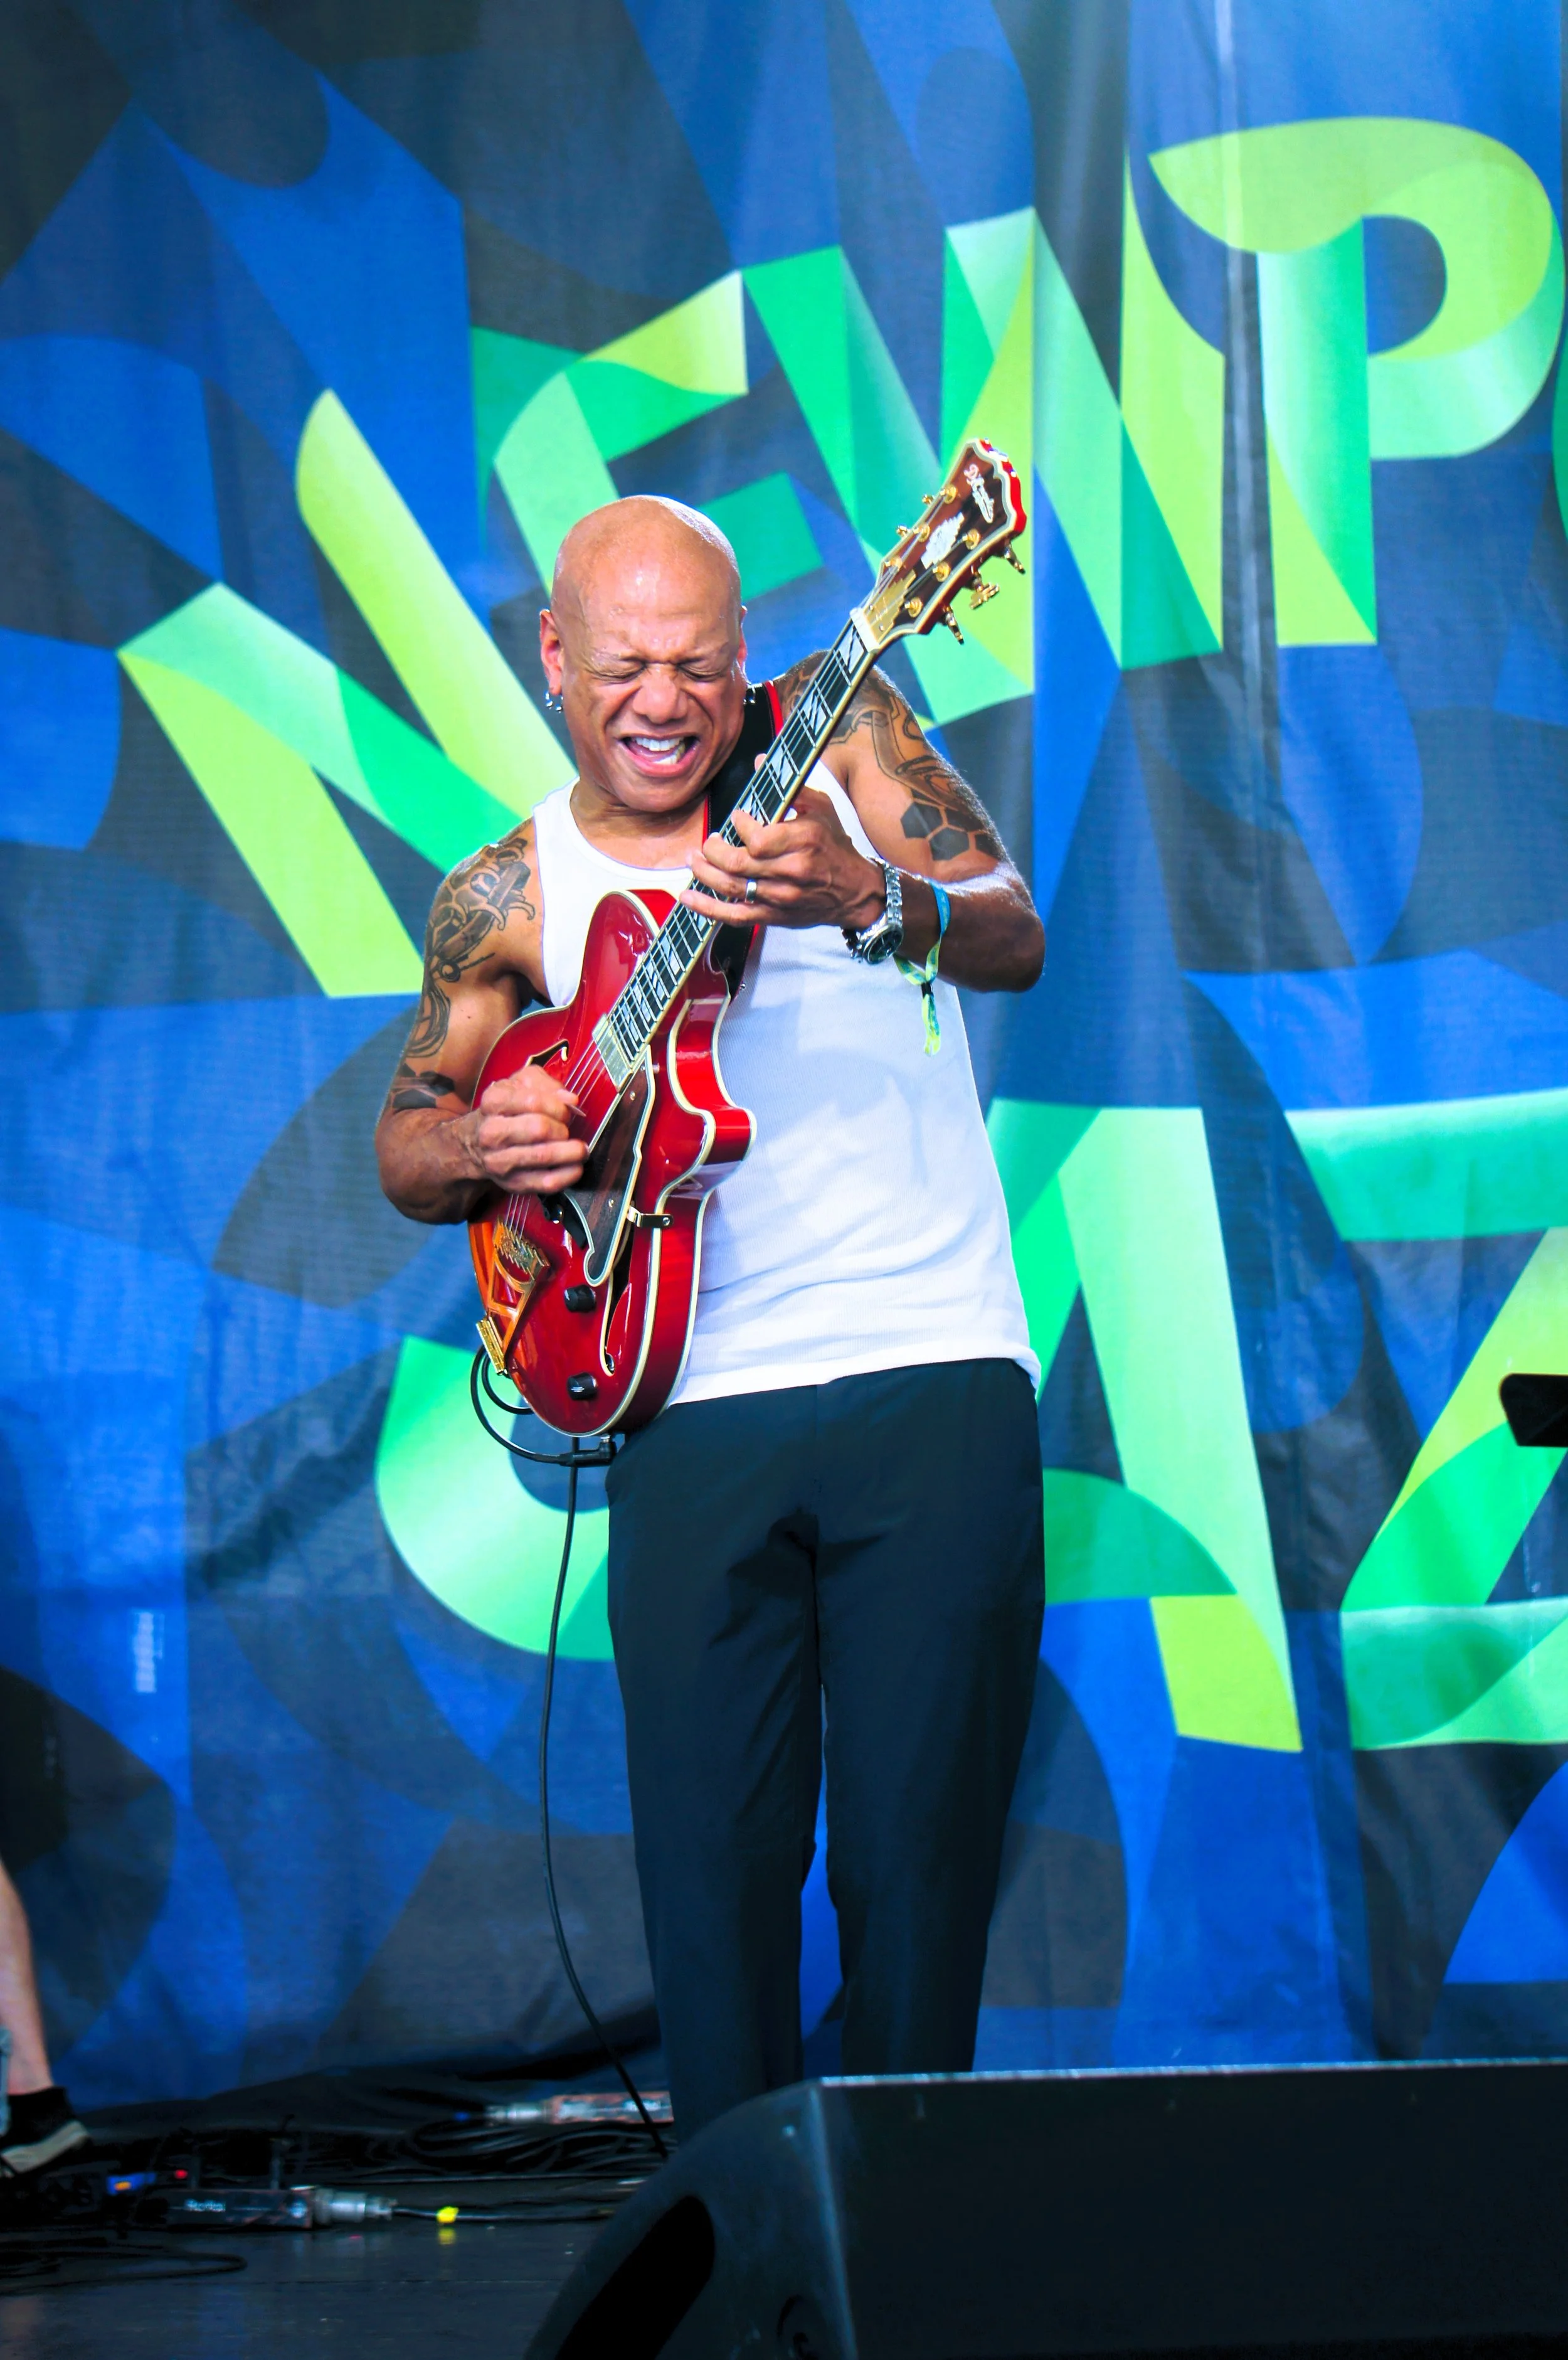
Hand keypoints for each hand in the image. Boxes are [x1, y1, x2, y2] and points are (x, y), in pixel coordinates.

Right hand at [463, 1065, 586, 1194]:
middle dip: (562, 1128)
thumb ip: (546, 1084)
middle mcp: (492, 1132)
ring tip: (580, 1148)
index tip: (566, 1110)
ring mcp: (500, 1161)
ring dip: (571, 1152)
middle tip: (567, 1129)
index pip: (533, 1101)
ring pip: (544, 1156)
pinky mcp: (513, 1183)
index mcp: (494, 1102)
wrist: (474, 1144)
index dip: (557, 1106)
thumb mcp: (519, 1085)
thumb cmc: (504, 1111)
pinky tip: (575, 1166)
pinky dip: (568, 1174)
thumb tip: (570, 1100)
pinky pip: (547, 1182)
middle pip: (539, 1129)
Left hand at [680, 784, 885, 931]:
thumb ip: (790, 788)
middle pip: (737, 864)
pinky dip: (708, 907)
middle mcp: (791, 872)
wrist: (855, 892)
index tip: (738, 817)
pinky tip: (688, 897)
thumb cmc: (835, 847)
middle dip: (713, 850)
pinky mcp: (773, 916)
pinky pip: (734, 915)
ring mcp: (780, 897)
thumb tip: (759, 761)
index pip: (757, 838)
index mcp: (803, 841)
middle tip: (709, 840)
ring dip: (704, 873)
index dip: (739, 825)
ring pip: (731, 887)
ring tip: (693, 859)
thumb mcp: (822, 810)